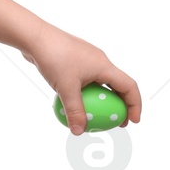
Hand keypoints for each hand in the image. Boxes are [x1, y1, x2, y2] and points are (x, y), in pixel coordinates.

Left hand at [20, 20, 140, 135]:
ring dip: (102, 99)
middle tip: (117, 122)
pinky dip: (85, 92)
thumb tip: (79, 132)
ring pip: (100, 82)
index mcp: (104, 66)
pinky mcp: (73, 60)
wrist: (34, 37)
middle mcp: (99, 61)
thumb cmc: (53, 58)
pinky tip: (73, 104)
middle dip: (121, 104)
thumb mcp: (65, 88)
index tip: (133, 121)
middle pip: (117, 85)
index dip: (135, 105)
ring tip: (96, 116)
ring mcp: (86, 59)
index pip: (129, 86)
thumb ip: (75, 111)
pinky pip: (84, 80)